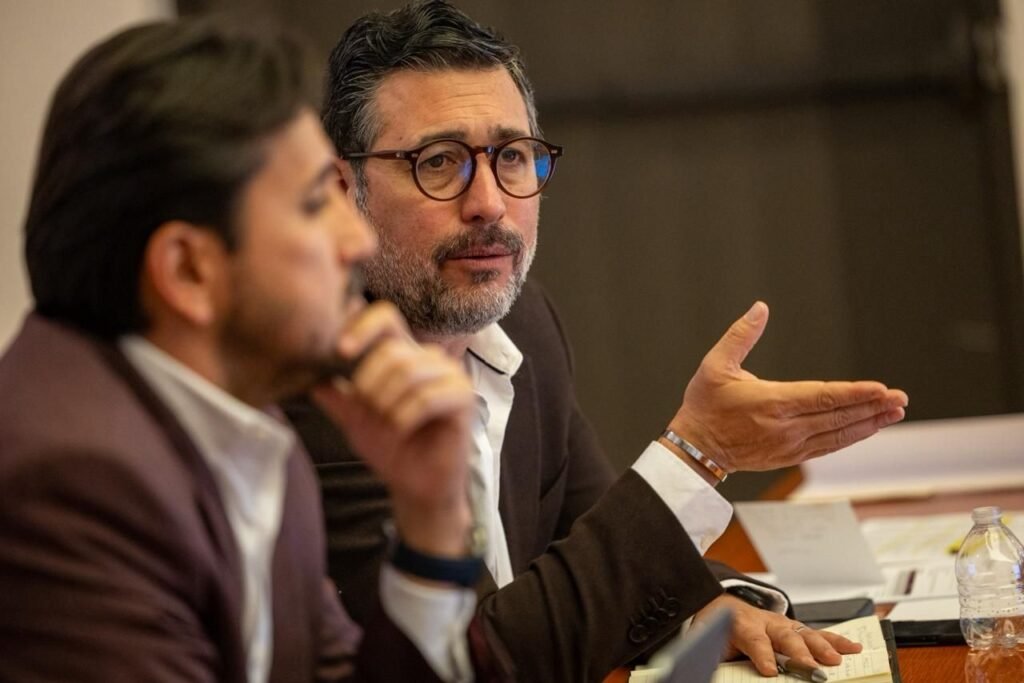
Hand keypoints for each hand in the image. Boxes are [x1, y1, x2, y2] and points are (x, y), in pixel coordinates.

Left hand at [311, 301, 474, 556]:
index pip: (385, 316)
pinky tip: (402, 431)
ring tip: (386, 425)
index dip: (361, 327)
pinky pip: (427, 398)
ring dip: (387, 405)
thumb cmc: (390, 448)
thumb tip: (307, 372)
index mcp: (403, 354)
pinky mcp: (463, 398)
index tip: (341, 352)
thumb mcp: (353, 418)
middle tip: (367, 411)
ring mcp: (450, 375)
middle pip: (392, 350)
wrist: (416, 487)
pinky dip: (405, 418)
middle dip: (370, 385)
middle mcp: (429, 358)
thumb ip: (334, 393)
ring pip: (409, 372)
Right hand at [669, 302, 907, 472]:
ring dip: (869, 423)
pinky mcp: (790, 456)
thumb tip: (760, 308)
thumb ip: (740, 336)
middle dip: (873, 407)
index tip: (881, 389)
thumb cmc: (704, 405)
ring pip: (839, 434)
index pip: (823, 397)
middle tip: (901, 398)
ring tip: (894, 413)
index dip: (855, 393)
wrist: (694, 448)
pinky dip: (851, 437)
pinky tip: (867, 428)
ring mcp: (790, 445)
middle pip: (838, 417)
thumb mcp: (715, 365)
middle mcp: (786, 427)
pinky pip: (829, 446)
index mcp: (771, 403)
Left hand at [693, 594, 861, 675]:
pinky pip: (818, 635)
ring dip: (822, 648)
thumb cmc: (718, 629)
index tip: (769, 671)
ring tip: (835, 660)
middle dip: (800, 654)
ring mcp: (783, 624)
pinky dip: (836, 642)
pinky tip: (853, 648)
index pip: (755, 640)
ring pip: (805, 634)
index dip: (763, 655)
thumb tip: (718, 670)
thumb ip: (720, 658)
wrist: (720, 605)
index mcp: (742, 625)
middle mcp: (766, 621)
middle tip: (813, 670)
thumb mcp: (712, 644)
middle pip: (785, 637)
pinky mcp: (796, 629)